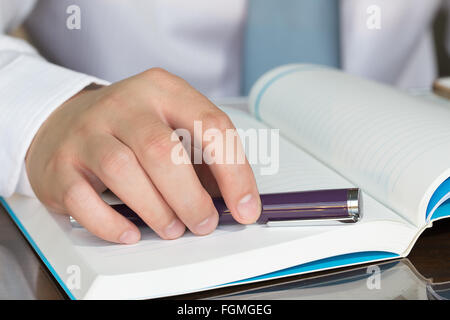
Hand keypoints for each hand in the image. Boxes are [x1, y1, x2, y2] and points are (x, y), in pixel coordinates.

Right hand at [25, 68, 260, 242]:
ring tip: (172, 228)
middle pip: (163, 151)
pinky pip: (84, 199)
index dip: (234, 172)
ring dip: (156, 211)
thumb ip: (203, 158)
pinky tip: (130, 232)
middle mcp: (124, 105)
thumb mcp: (171, 125)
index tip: (245, 206)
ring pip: (124, 172)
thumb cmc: (128, 128)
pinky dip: (111, 224)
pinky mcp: (60, 165)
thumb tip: (235, 200)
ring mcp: (87, 133)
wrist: (65, 122)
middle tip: (204, 223)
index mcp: (162, 90)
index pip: (210, 126)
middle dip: (191, 198)